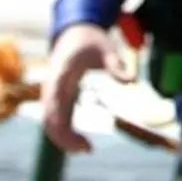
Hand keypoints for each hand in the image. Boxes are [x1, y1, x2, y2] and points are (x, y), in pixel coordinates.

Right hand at [39, 22, 133, 154]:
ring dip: (64, 138)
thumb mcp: (106, 48)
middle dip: (64, 138)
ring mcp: (52, 93)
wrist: (74, 30)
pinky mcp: (57, 97)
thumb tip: (132, 81)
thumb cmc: (90, 39)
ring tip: (87, 149)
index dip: (62, 125)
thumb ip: (116, 64)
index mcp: (60, 73)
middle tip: (88, 150)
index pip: (54, 104)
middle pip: (49, 119)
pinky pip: (56, 119)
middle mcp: (51, 86)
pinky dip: (65, 133)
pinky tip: (82, 142)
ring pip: (49, 122)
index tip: (80, 138)